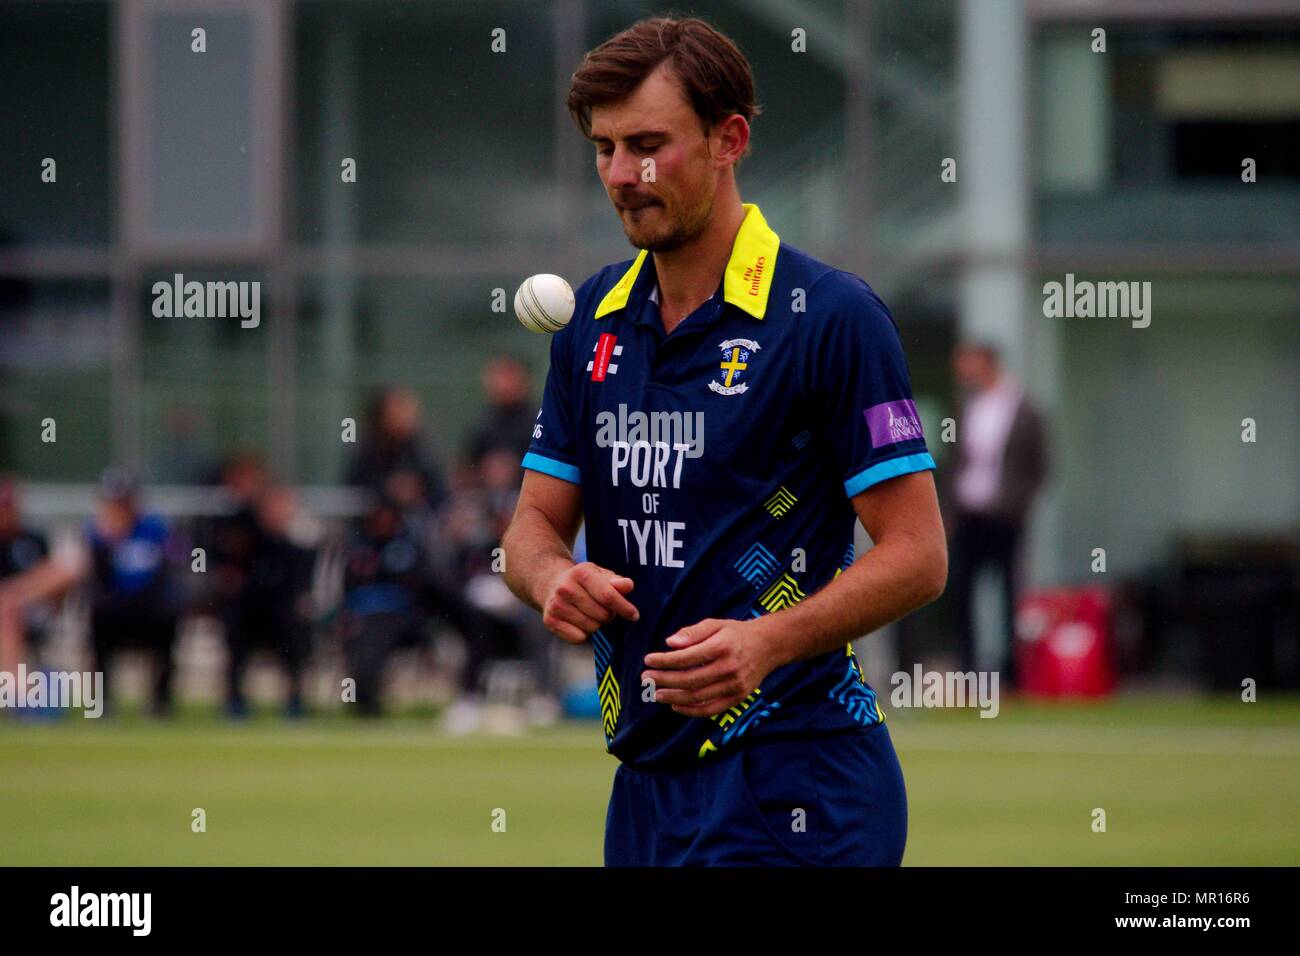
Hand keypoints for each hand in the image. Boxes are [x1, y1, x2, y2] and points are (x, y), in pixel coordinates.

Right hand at [540, 562, 638, 644]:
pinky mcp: (550, 621)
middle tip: (602, 609)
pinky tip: (578, 621)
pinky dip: (583, 633)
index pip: (608, 596)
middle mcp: (566, 588)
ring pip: (592, 628)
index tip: (634, 616)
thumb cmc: (583, 581)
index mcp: (581, 573)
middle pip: (602, 615)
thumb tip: (628, 586)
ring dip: (596, 624)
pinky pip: (579, 638)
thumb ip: (616, 582)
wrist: (552, 583)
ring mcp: (556, 605)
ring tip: (589, 613)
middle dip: (608, 615)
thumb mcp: (600, 575)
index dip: (624, 608)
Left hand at [641, 617, 781, 717]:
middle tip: (646, 678)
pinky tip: (675, 705)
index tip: (648, 660)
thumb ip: (692, 632)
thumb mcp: (715, 624)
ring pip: (697, 697)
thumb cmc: (736, 633)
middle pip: (689, 680)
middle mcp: (729, 668)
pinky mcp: (737, 698)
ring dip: (672, 697)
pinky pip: (710, 709)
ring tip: (655, 693)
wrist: (768, 646)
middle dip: (664, 680)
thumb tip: (670, 643)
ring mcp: (734, 686)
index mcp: (722, 647)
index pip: (687, 657)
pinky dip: (690, 710)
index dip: (664, 661)